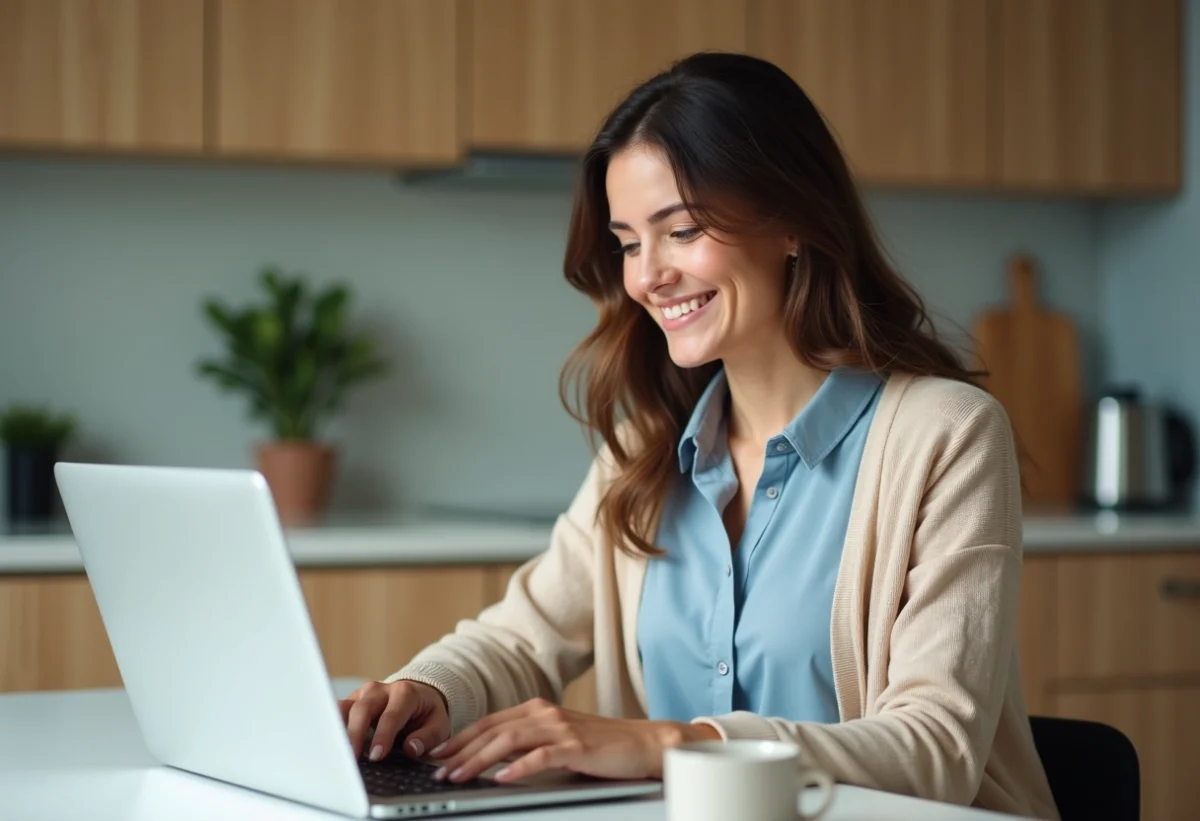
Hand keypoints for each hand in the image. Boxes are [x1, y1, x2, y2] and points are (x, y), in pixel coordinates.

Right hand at [339, 679, 449, 761]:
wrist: (419, 696)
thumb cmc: (426, 714)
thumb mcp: (438, 725)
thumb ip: (427, 737)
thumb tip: (411, 749)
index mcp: (405, 693)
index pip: (391, 715)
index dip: (383, 736)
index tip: (377, 756)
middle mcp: (381, 690)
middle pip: (363, 709)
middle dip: (356, 734)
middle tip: (352, 758)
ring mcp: (363, 694)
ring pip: (345, 708)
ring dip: (338, 730)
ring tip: (335, 753)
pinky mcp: (352, 701)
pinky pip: (337, 711)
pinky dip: (331, 726)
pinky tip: (329, 744)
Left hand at [427, 697, 720, 783]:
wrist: (643, 743)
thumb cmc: (601, 746)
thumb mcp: (559, 739)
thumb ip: (529, 743)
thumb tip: (493, 760)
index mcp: (537, 710)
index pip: (489, 723)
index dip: (461, 738)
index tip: (437, 755)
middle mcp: (545, 713)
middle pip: (492, 731)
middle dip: (461, 751)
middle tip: (438, 770)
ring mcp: (561, 727)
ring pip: (509, 741)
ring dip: (479, 760)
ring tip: (459, 776)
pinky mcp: (576, 745)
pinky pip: (541, 756)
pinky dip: (518, 767)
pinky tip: (502, 779)